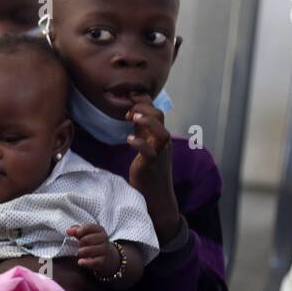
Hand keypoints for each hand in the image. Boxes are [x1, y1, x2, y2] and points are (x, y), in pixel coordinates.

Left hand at [67, 223, 114, 273]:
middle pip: (88, 239)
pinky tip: (80, 261)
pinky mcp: (103, 260)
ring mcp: (104, 250)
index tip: (74, 234)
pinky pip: (94, 261)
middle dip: (81, 242)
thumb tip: (68, 231)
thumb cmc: (93, 243)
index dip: (79, 231)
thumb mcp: (86, 234)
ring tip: (79, 252)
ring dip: (82, 252)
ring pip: (91, 250)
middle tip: (79, 245)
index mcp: (99, 230)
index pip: (89, 227)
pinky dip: (86, 262)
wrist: (107, 256)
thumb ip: (76, 230)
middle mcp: (104, 239)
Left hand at [125, 92, 181, 240]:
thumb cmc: (149, 169)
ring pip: (162, 132)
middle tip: (129, 111)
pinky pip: (149, 152)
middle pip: (161, 116)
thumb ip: (142, 130)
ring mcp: (159, 153)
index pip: (156, 110)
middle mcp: (162, 142)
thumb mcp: (145, 144)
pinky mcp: (152, 165)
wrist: (155, 194)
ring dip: (148, 122)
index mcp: (159, 135)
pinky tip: (129, 139)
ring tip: (133, 117)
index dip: (144, 99)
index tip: (129, 95)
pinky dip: (139, 143)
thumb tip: (133, 111)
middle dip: (145, 107)